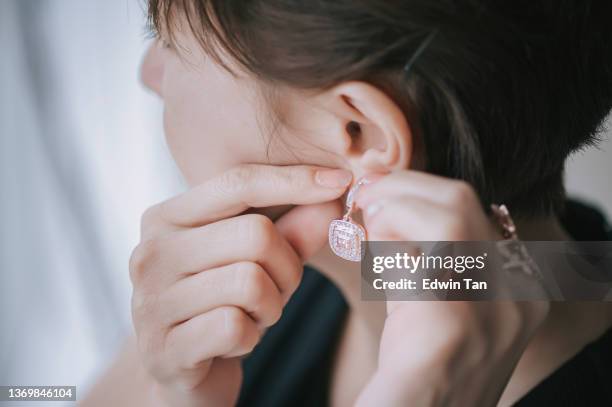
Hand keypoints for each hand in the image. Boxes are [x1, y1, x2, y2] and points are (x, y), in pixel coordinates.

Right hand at [129, 164, 350, 406]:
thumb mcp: (260, 259)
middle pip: (255, 235)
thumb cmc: (224, 301)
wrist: (183, 366)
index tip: (340, 181)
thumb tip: (332, 196)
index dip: (294, 180)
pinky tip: (234, 340)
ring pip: (250, 283)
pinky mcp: (163, 349)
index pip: (238, 183)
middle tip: (278, 288)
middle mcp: (150, 252)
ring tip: (252, 314)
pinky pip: (235, 328)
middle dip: (287, 267)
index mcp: (167, 218)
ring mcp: (150, 302)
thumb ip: (294, 227)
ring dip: (270, 306)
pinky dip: (250, 336)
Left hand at [353, 170, 549, 405]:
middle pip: (464, 200)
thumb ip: (421, 252)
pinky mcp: (455, 315)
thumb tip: (384, 202)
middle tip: (366, 196)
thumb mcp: (433, 297)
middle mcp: (518, 291)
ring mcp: (493, 302)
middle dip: (407, 187)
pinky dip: (390, 231)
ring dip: (398, 204)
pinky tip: (369, 245)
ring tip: (368, 222)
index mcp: (519, 286)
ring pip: (450, 211)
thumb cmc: (418, 360)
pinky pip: (422, 247)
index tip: (385, 192)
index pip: (473, 210)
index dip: (422, 192)